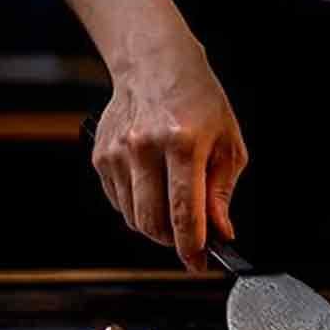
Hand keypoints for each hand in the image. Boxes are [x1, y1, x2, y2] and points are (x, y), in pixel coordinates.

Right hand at [92, 37, 246, 269]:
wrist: (156, 64)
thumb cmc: (199, 102)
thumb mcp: (227, 145)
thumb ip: (221, 194)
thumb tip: (220, 233)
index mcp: (183, 143)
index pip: (184, 212)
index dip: (191, 247)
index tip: (198, 265)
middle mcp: (145, 147)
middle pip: (153, 222)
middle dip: (173, 241)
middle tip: (190, 239)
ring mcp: (118, 152)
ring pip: (134, 218)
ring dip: (156, 227)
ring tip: (174, 210)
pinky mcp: (101, 156)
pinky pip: (120, 203)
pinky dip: (138, 209)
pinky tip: (154, 190)